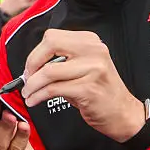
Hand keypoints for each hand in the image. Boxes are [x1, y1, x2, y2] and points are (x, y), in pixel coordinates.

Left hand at [22, 29, 144, 142]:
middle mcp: (93, 50)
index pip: (52, 37)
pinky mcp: (89, 88)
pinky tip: (35, 100)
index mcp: (89, 41)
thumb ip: (62, 60)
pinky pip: (53, 89)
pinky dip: (39, 95)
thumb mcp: (83, 67)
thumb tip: (31, 66)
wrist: (123, 113)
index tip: (30, 67)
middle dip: (31, 64)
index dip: (36, 53)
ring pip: (49, 71)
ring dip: (32, 85)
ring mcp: (93, 69)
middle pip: (50, 46)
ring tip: (28, 93)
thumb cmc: (99, 91)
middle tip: (26, 79)